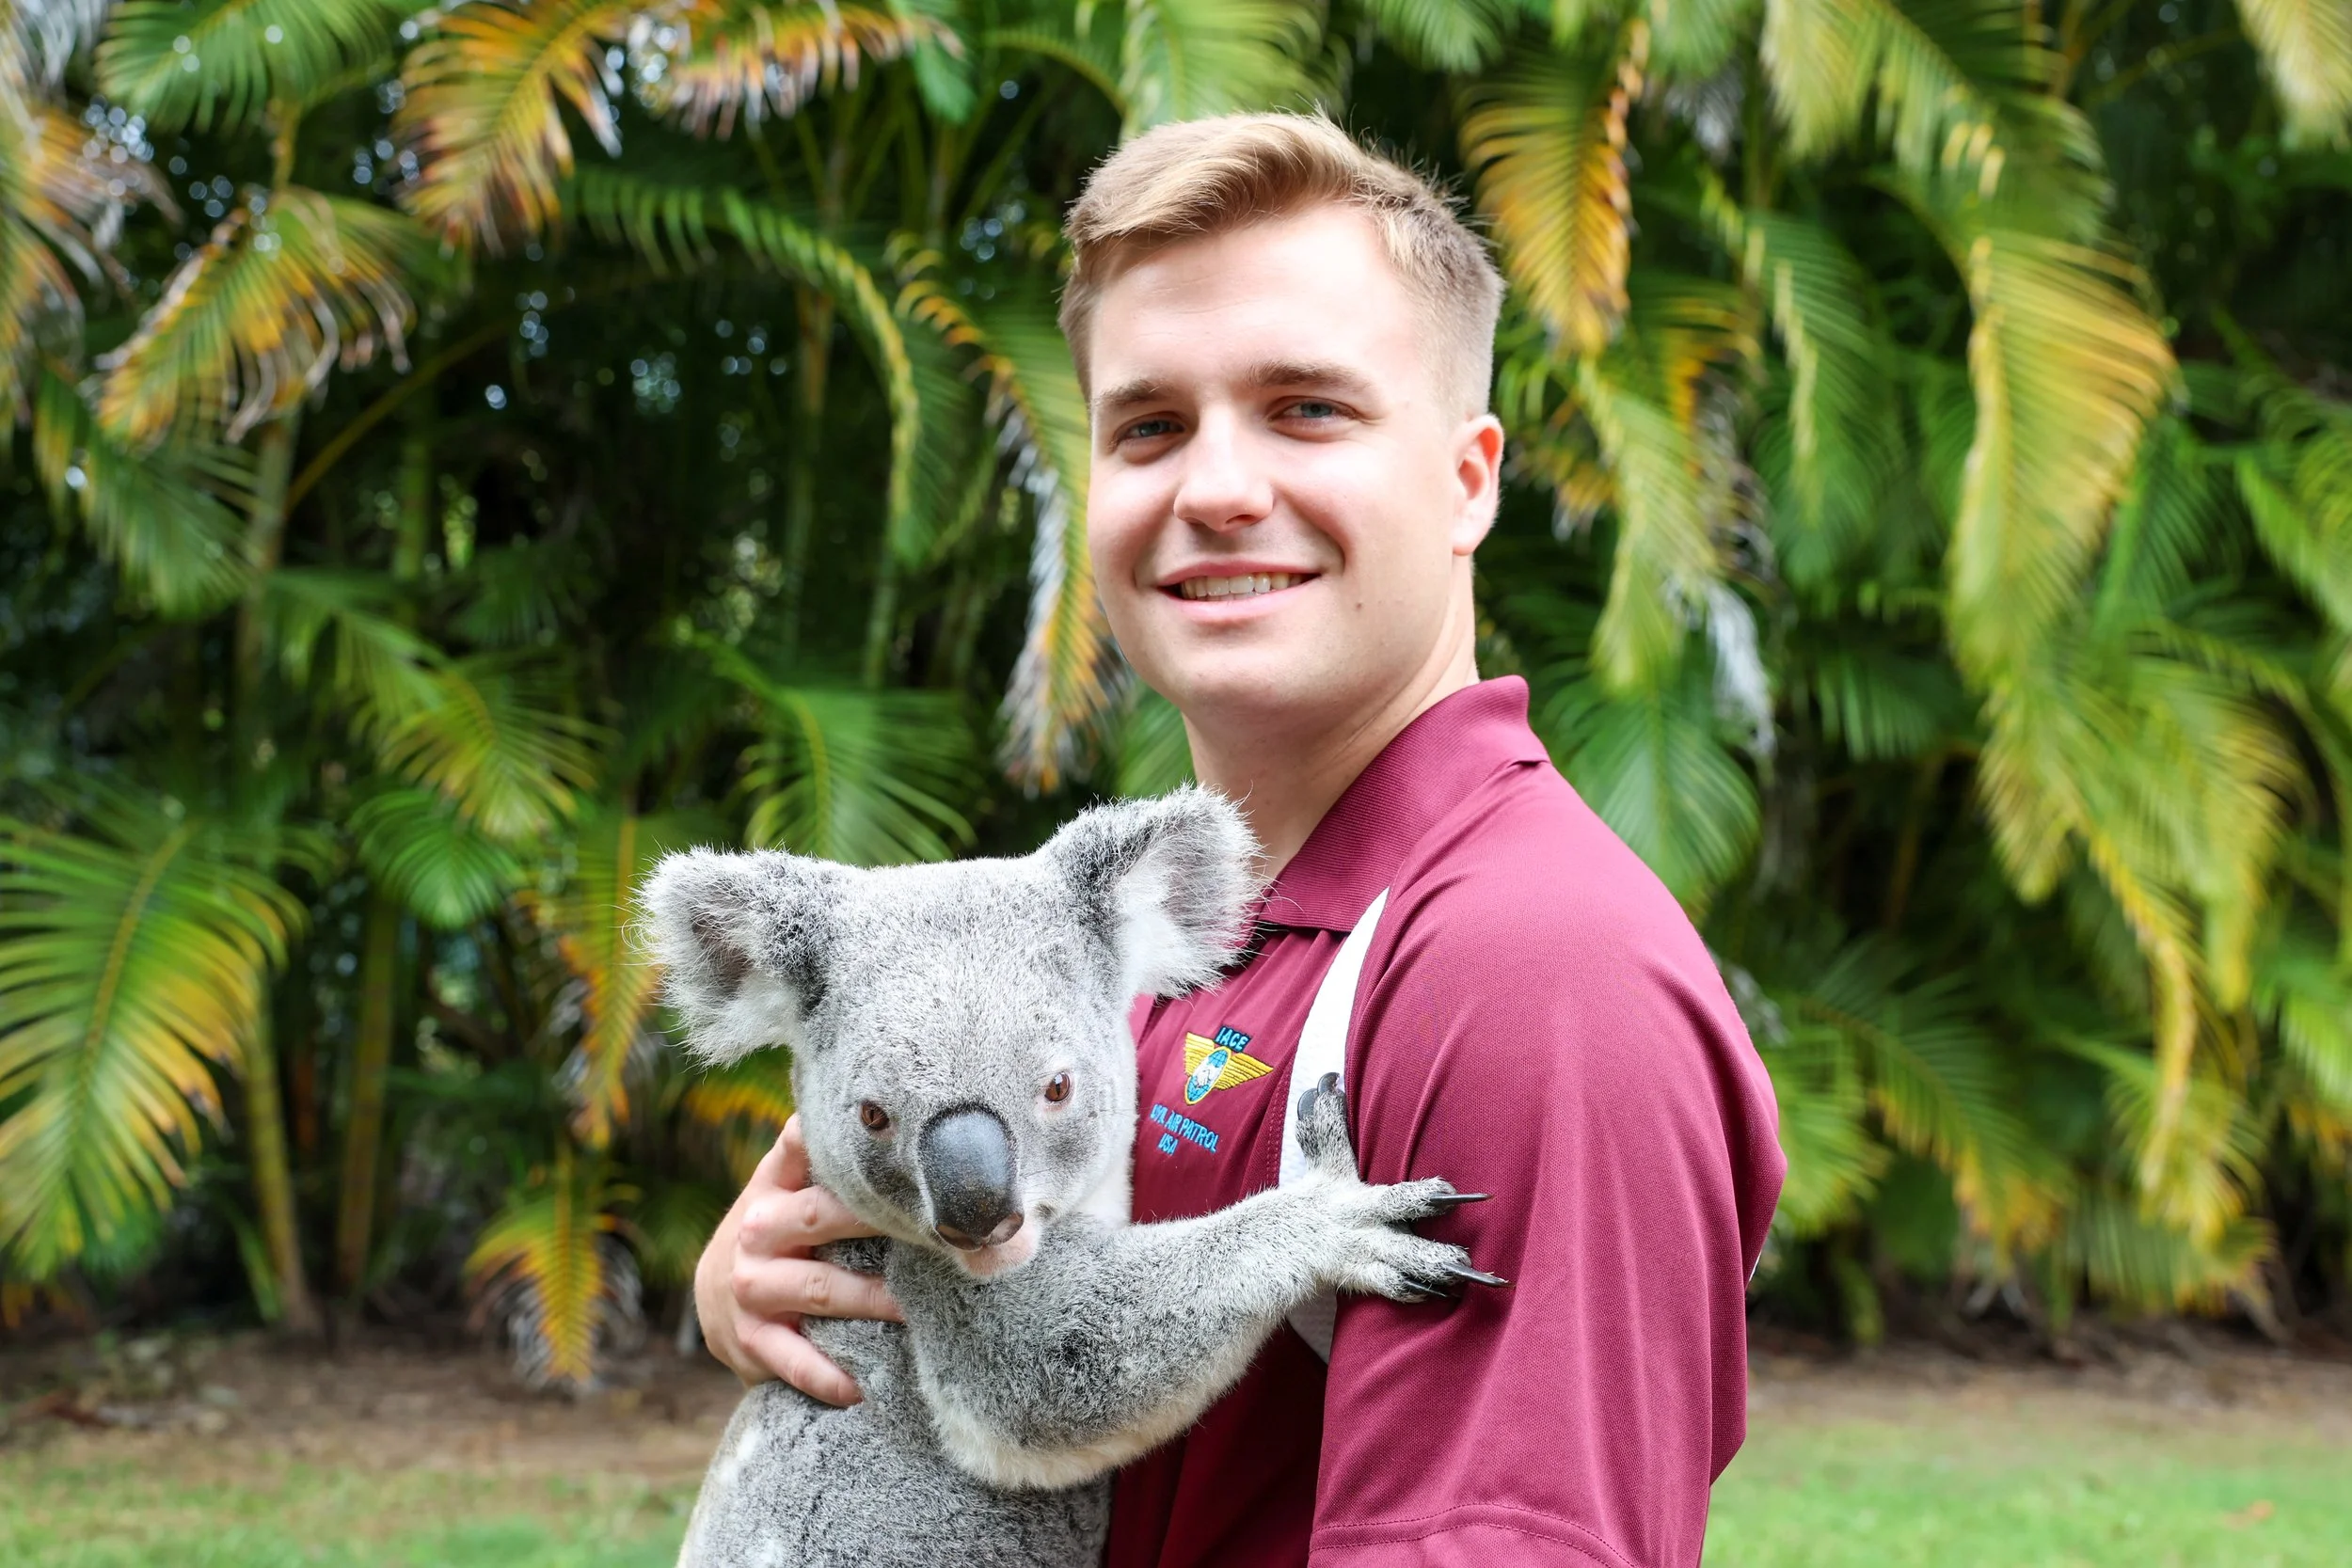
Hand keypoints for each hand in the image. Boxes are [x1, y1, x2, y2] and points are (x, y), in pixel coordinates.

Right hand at [693, 1114, 902, 1404]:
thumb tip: (915, 1123)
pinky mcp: (752, 1340)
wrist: (718, 1295)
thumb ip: (837, 1160)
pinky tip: (867, 1385)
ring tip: (921, 1306)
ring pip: (821, 1289)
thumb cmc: (785, 1230)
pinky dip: (832, 1376)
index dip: (837, 1138)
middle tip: (938, 1227)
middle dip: (878, 1219)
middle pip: (819, 1215)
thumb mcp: (795, 1187)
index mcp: (774, 1182)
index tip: (895, 1138)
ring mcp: (752, 1287)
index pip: (801, 1144)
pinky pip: (797, 1362)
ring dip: (875, 1300)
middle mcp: (758, 1230)